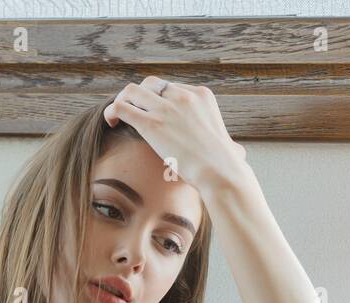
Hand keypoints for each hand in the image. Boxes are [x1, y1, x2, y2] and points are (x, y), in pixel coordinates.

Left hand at [103, 76, 248, 194]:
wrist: (220, 172)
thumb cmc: (225, 166)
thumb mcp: (229, 145)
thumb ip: (228, 144)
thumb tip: (238, 154)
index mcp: (202, 95)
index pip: (171, 87)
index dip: (158, 99)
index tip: (153, 113)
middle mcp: (183, 96)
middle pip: (151, 84)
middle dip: (140, 97)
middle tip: (134, 113)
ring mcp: (166, 108)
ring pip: (132, 90)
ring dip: (123, 101)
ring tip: (118, 116)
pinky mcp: (152, 123)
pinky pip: (121, 107)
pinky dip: (111, 112)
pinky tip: (110, 122)